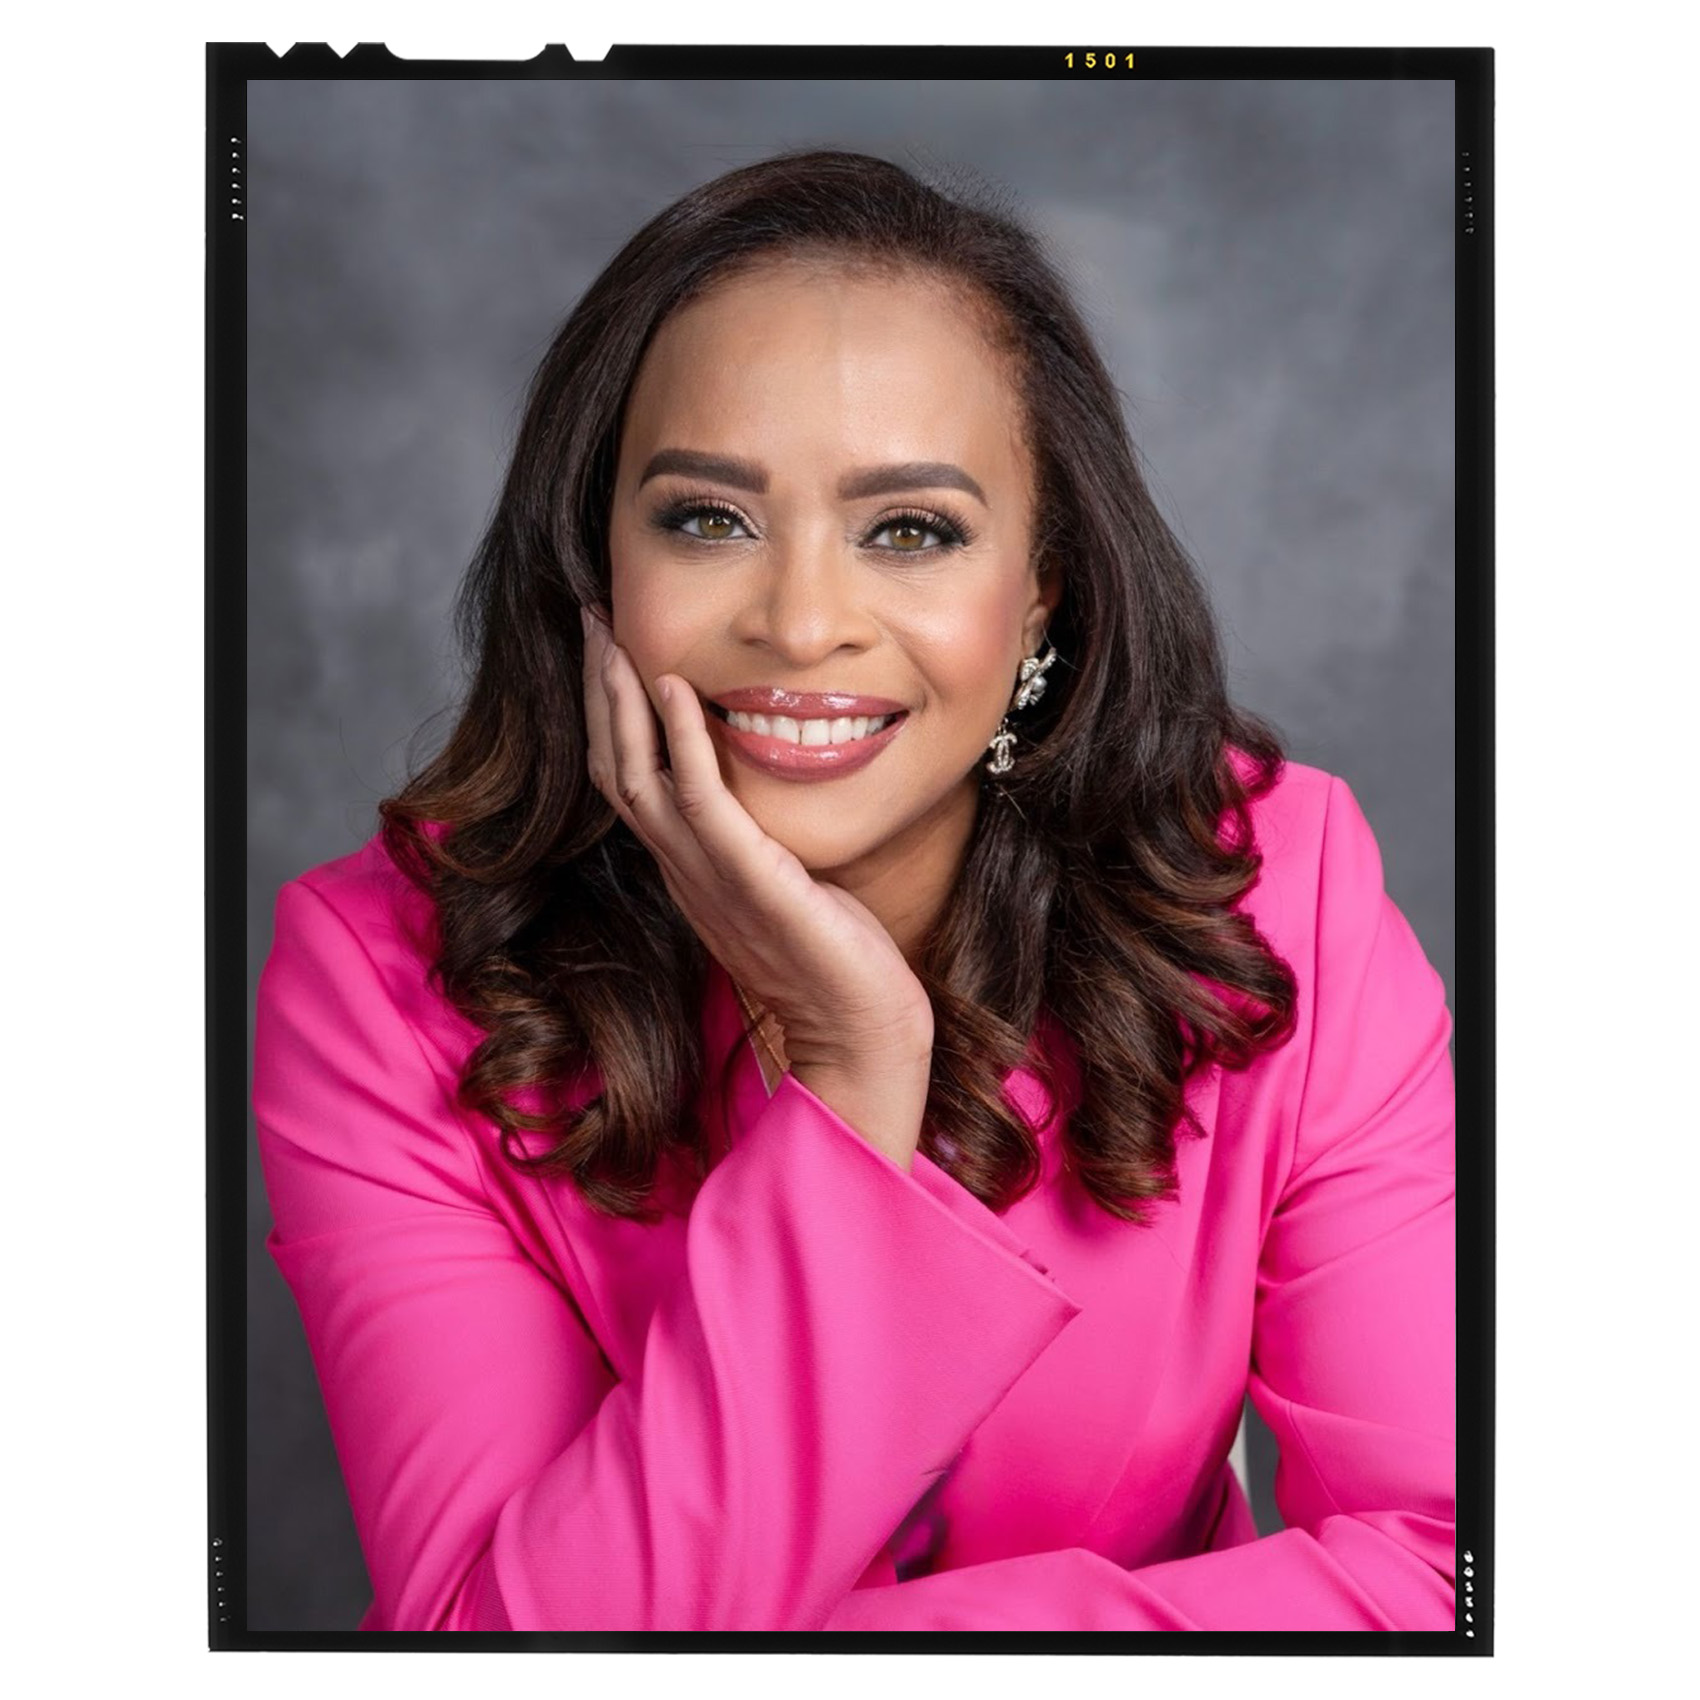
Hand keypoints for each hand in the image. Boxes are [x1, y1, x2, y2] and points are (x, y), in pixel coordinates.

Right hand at [581, 608, 932, 1164]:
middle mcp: (681, 869)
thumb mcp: (783, 882)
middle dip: (596, 688)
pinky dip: (683, 738)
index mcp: (687, 868)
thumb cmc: (834, 961)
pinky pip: (699, 799)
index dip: (608, 712)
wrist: (858, 1034)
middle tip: (589, 617)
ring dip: (618, 698)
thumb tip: (760, 789)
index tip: (607, 647)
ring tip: (609, 633)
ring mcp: (707, 876)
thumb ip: (757, 837)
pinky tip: (672, 685)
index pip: (627, 776)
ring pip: (636, 774)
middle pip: (612, 765)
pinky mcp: (748, 880)